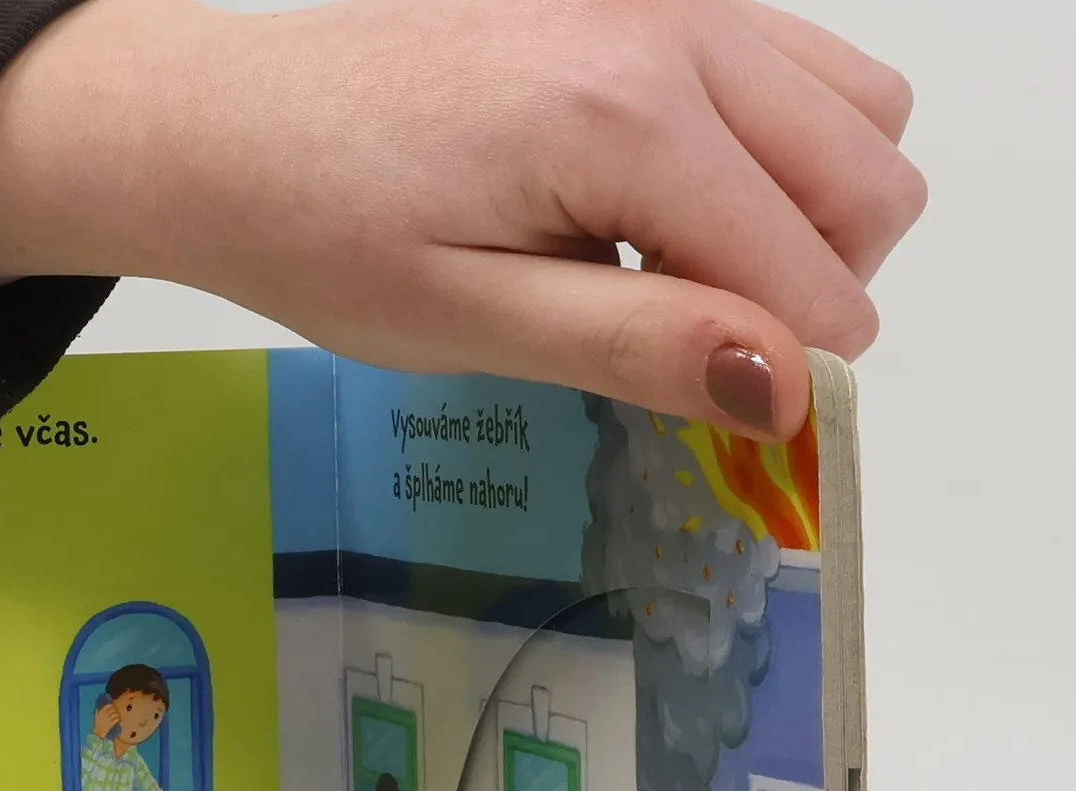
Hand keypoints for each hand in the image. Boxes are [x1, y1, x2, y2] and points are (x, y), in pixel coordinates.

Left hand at [0, 0, 922, 438]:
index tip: (733, 429)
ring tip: (676, 281)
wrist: (239, 130)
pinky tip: (659, 215)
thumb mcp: (475, 323)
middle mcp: (679, 32)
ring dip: (809, 214)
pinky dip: (770, 154)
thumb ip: (638, 348)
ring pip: (855, 111)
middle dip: (819, 288)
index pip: (810, 269)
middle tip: (693, 350)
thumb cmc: (327, 231)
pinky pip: (788, 70)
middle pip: (873, 176)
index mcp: (632, 118)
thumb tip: (784, 386)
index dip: (791, 372)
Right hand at [92, 701, 119, 738]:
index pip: (106, 706)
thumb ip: (96, 713)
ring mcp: (108, 720)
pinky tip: (119, 719)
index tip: (112, 705)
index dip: (110, 705)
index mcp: (100, 713)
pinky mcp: (110, 724)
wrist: (98, 733)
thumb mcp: (95, 718)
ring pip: (115, 715)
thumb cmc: (97, 725)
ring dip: (117, 714)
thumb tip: (96, 709)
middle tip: (116, 711)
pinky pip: (116, 720)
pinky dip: (118, 719)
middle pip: (112, 710)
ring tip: (118, 715)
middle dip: (115, 710)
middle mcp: (104, 715)